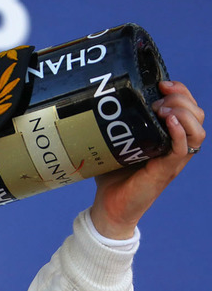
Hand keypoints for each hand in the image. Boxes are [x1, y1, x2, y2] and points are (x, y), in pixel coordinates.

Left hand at [90, 80, 204, 238]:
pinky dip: (180, 134)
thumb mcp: (114, 144)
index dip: (181, 92)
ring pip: (196, 131)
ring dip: (183, 114)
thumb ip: (112, 126)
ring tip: (162, 111)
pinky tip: (170, 122)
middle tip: (157, 99)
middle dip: (181, 99)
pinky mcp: (166, 172)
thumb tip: (93, 105)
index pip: (188, 108)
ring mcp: (172, 160)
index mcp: (167, 137)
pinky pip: (182, 150)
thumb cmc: (112, 176)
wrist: (109, 207)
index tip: (162, 83)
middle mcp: (175, 147)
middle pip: (197, 115)